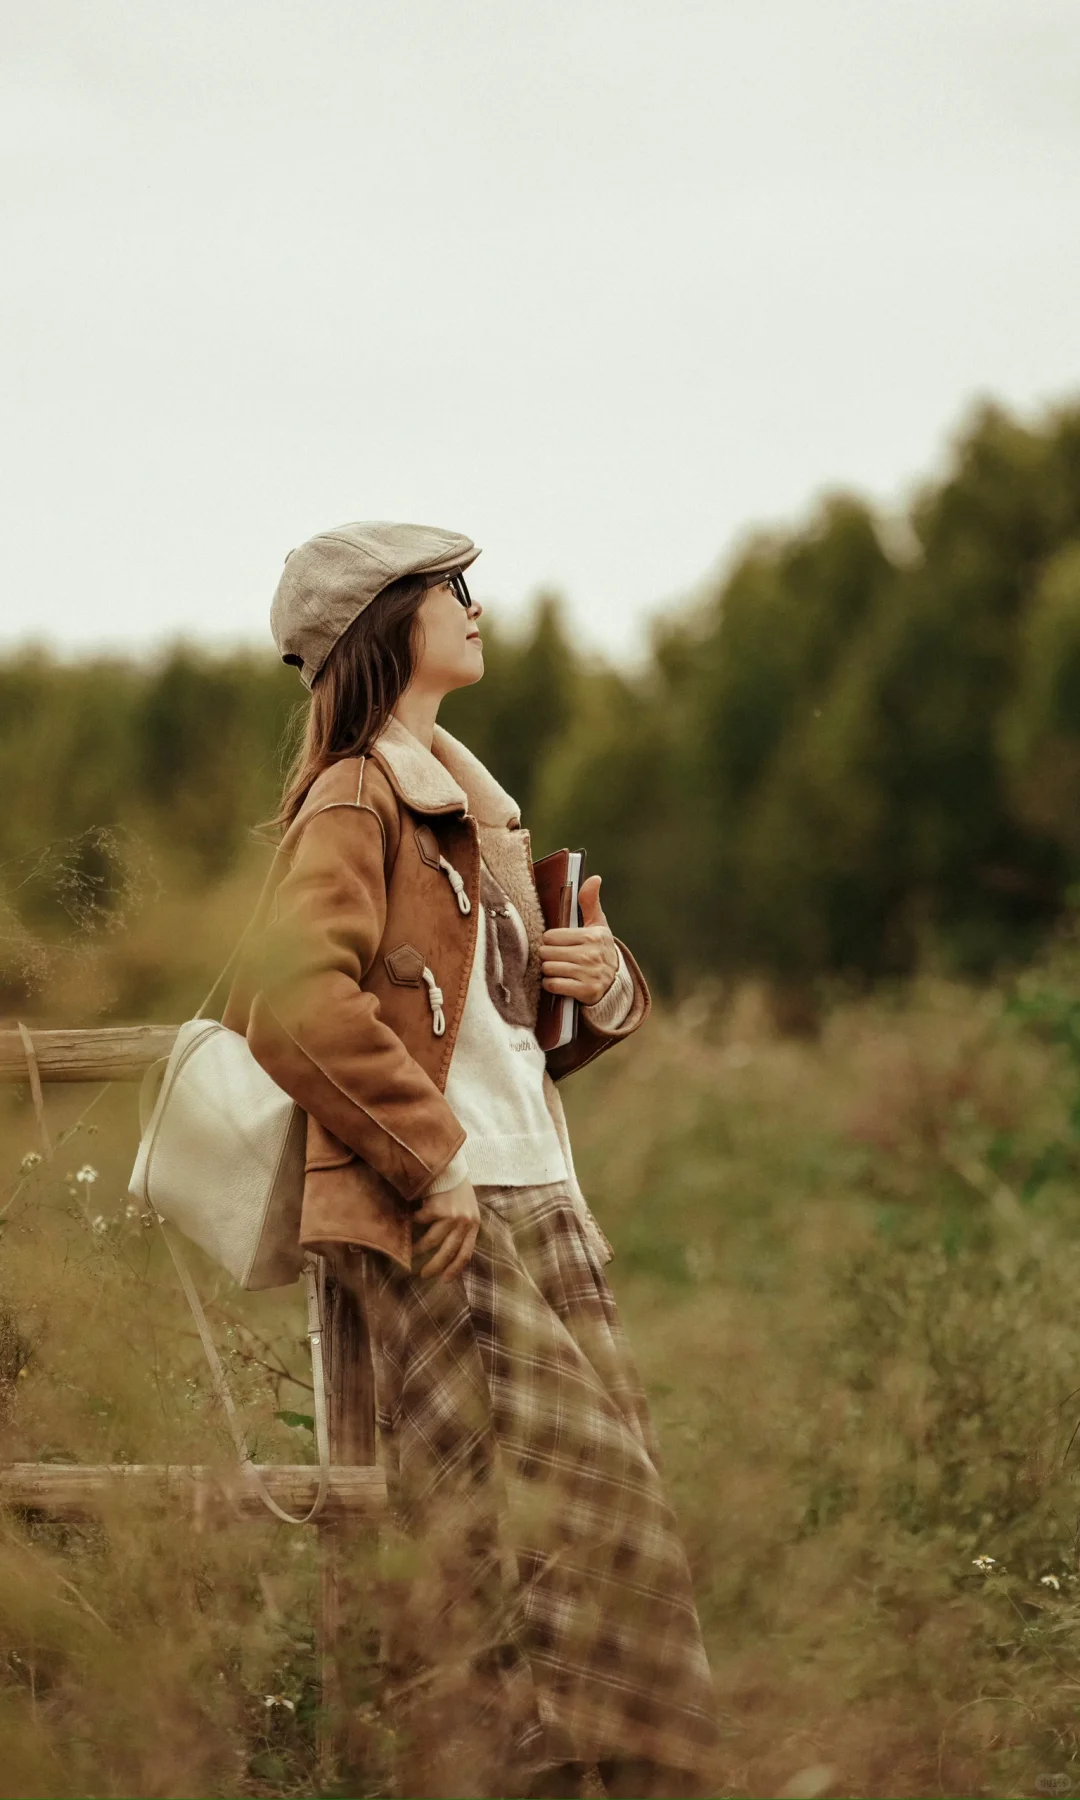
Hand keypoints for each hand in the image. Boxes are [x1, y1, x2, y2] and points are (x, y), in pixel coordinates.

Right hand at [412, 1179, 479, 1280]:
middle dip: (434, 1267)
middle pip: (448, 1252)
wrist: (450, 1164)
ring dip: (419, 1248)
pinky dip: (412, 1223)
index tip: (444, 1280)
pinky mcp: (437, 1209)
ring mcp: (452, 1216)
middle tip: (423, 1275)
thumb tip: (444, 1251)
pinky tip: (407, 1221)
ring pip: (431, 1241)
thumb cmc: (456, 1188)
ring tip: (411, 1252)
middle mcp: (465, 1222)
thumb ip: (460, 1226)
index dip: (455, 1269)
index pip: (466, 1253)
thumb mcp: (466, 1208)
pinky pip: (420, 1222)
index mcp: (474, 1224)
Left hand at [541, 874, 618, 1006]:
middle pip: (546, 953)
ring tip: (557, 968)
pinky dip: (551, 984)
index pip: (551, 936)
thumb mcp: (597, 925)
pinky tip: (558, 981)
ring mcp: (589, 974)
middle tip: (555, 957)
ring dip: (548, 970)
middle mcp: (591, 955)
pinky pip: (554, 985)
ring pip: (548, 969)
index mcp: (592, 936)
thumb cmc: (599, 949)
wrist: (614, 982)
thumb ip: (590, 901)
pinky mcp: (585, 991)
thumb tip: (594, 877)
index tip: (557, 943)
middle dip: (547, 955)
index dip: (550, 940)